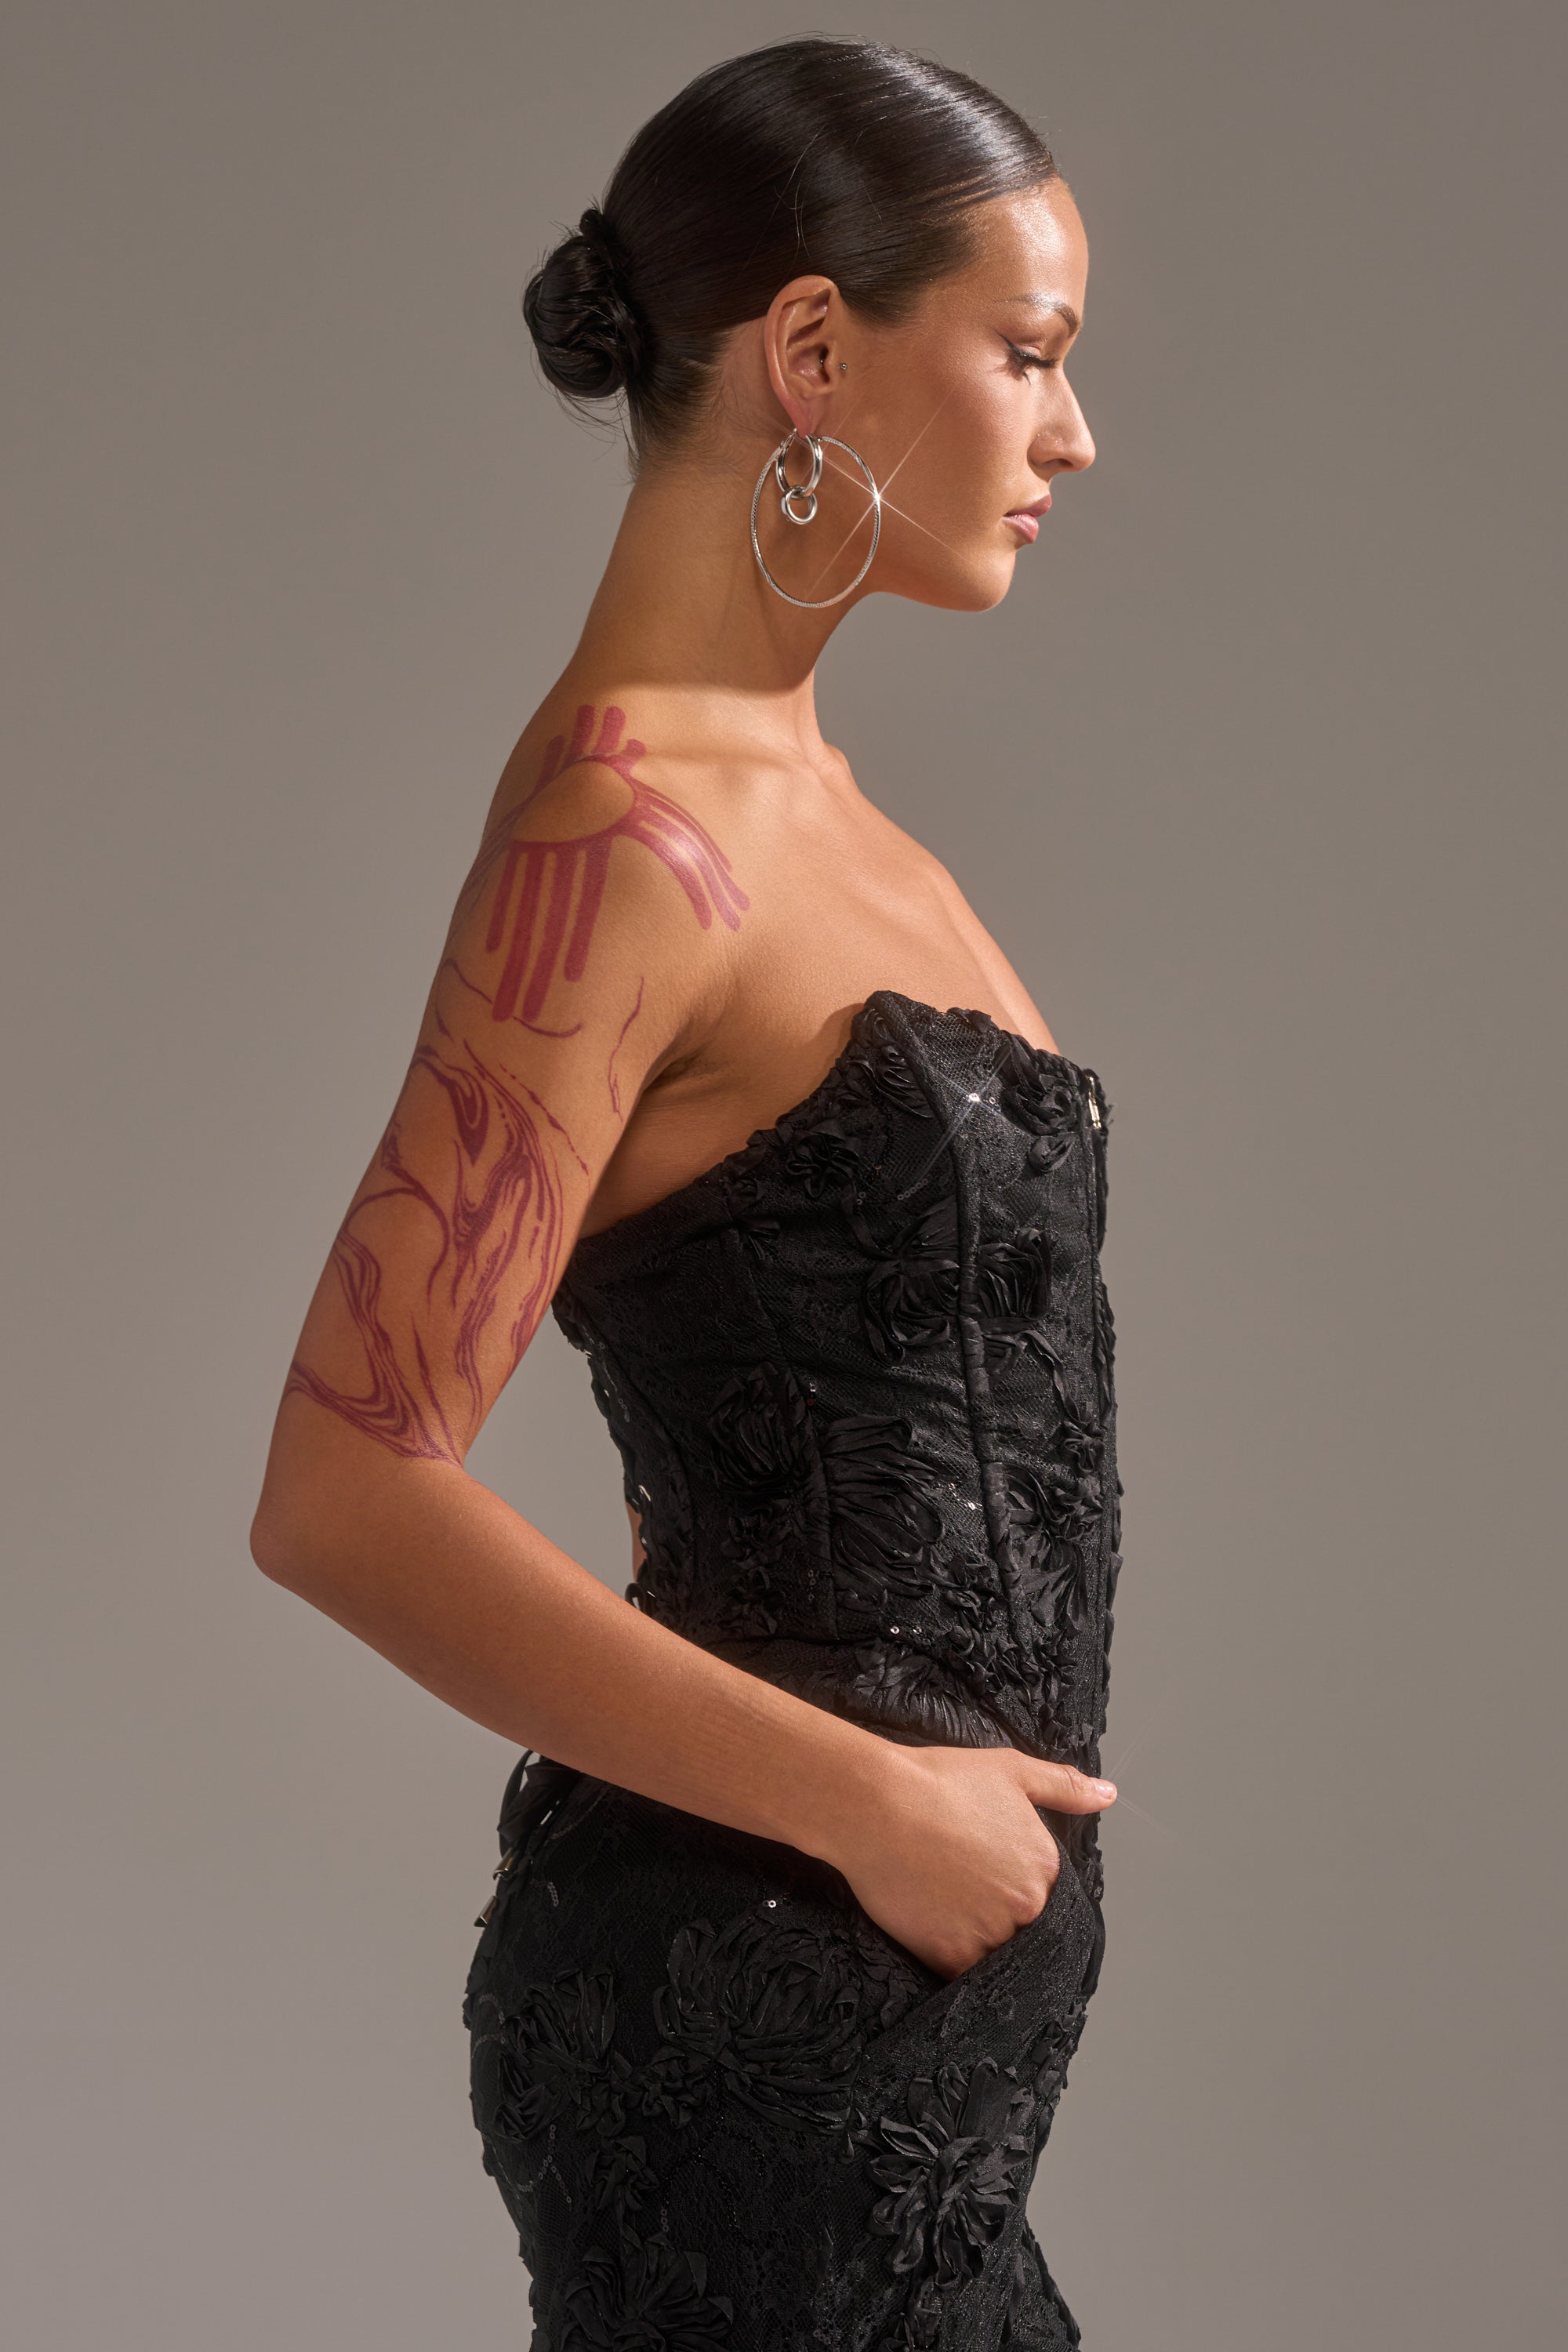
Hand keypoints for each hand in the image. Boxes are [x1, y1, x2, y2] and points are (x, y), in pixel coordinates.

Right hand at [832, 1742, 1115, 1980]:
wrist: (875, 1805)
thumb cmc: (937, 1781)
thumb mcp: (1010, 1769)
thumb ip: (1063, 1786)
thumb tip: (1108, 1795)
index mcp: (1044, 1865)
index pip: (1044, 1893)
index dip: (1012, 1883)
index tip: (984, 1873)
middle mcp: (1027, 1904)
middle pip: (1022, 1927)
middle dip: (996, 1913)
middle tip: (956, 1888)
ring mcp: (991, 1934)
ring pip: (995, 1953)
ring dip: (975, 1940)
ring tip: (941, 1908)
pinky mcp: (952, 1956)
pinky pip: (964, 1976)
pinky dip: (952, 1962)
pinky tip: (933, 1933)